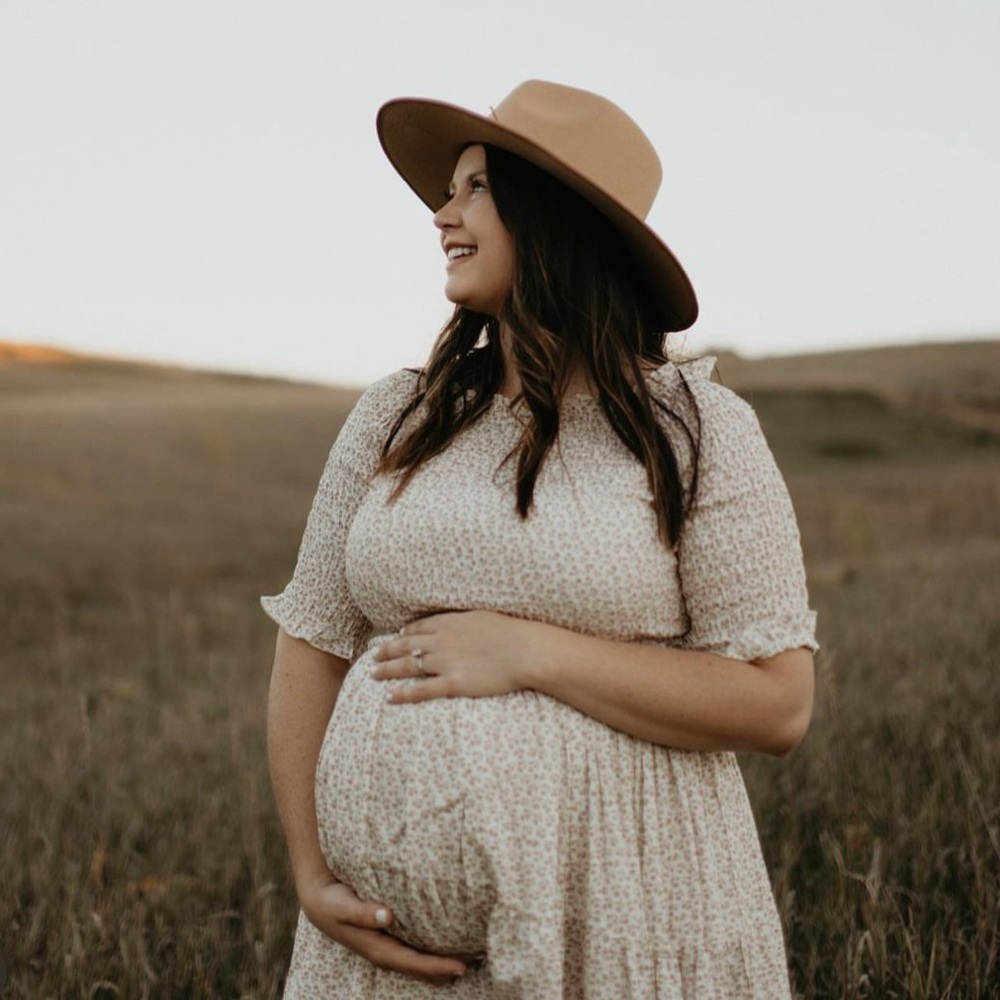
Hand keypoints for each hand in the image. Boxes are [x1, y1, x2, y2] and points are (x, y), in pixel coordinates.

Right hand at [298, 871, 469, 982]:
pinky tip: (450, 944)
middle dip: (448, 968)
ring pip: (421, 961)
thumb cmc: (332, 901)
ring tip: (474, 956)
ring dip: (444, 962)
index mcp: (378, 948)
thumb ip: (363, 912)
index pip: (414, 962)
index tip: (463, 966)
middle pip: (422, 968)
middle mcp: (386, 951)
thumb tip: (388, 916)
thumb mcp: (343, 905)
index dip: (438, 966)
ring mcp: (388, 946)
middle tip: (481, 961)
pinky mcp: (389, 937)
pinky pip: (416, 949)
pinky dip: (434, 951)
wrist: (319, 900)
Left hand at [371, 610, 547, 703]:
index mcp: (449, 623)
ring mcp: (445, 663)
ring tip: (373, 674)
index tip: (395, 637)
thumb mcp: (483, 616)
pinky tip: (390, 696)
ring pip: (407, 667)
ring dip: (388, 670)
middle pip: (406, 646)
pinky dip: (403, 694)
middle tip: (373, 656)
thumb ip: (464, 620)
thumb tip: (458, 623)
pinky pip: (422, 690)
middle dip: (386, 651)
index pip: (418, 628)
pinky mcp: (453, 684)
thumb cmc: (511, 631)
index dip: (403, 634)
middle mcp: (441, 641)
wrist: (525, 650)